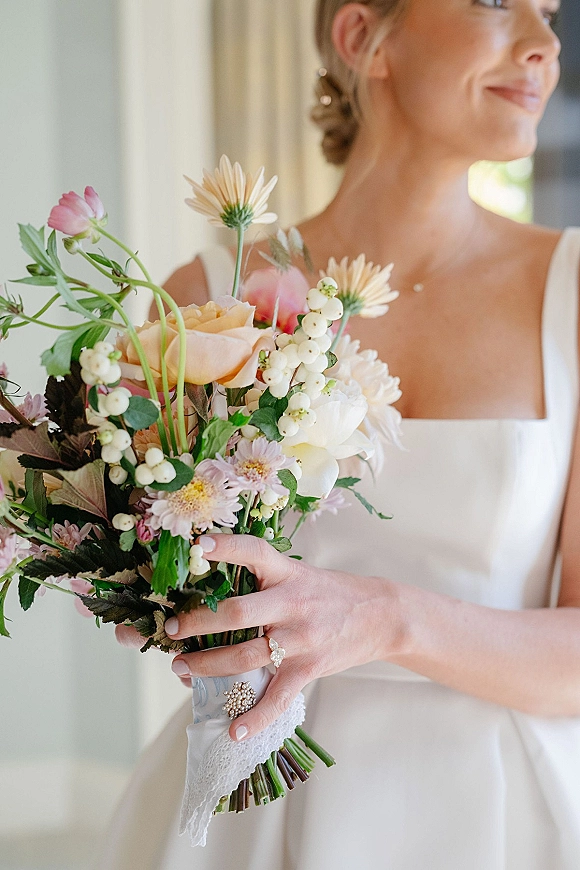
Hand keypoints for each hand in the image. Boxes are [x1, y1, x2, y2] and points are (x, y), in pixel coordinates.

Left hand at [164, 534, 400, 741]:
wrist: (380, 615)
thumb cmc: (330, 593)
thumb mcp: (299, 573)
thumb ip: (264, 579)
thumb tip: (213, 589)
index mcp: (287, 573)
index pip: (254, 552)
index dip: (225, 547)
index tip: (198, 546)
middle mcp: (292, 603)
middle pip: (238, 612)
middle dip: (198, 622)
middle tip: (172, 628)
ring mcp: (300, 639)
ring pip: (246, 656)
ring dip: (208, 665)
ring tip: (182, 667)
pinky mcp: (309, 668)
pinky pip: (278, 697)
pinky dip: (255, 717)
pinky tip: (234, 730)